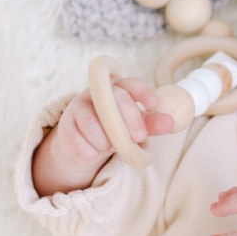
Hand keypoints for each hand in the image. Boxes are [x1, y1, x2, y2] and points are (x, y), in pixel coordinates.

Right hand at [32, 78, 173, 195]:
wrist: (84, 143)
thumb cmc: (115, 129)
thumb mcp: (135, 126)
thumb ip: (151, 124)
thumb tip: (171, 122)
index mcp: (117, 87)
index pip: (130, 83)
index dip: (142, 92)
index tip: (154, 105)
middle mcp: (96, 92)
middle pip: (114, 100)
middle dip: (130, 120)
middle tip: (139, 137)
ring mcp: (78, 107)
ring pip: (95, 126)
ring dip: (107, 142)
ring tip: (109, 145)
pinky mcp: (65, 126)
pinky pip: (81, 144)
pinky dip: (92, 152)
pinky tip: (93, 149)